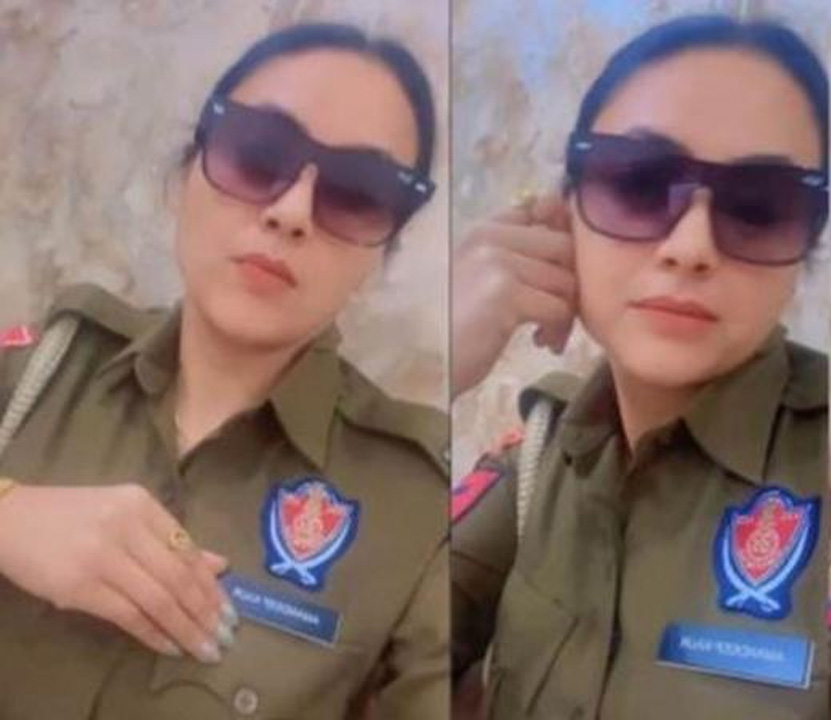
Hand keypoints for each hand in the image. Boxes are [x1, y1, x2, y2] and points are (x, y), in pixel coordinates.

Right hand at [0, 483, 237, 663]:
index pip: (188, 549)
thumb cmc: (72, 517)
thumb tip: (219, 565)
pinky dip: (153, 634)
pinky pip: (128, 614)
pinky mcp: (79, 585)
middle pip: (179, 576)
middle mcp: (127, 525)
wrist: (9, 519)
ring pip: (159, 598)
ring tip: (206, 648)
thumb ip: (171, 539)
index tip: (229, 610)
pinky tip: (170, 647)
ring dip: (187, 628)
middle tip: (226, 636)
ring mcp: (103, 555)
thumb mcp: (126, 516)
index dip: (211, 584)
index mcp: (142, 504)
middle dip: (206, 611)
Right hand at [452, 193, 576, 397]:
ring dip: (565, 314)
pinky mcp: (506, 294)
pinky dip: (557, 330)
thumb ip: (513, 258)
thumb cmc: (446, 326)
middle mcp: (491, 237)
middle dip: (570, 285)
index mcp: (483, 230)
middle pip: (564, 247)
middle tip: (558, 317)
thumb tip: (564, 243)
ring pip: (566, 280)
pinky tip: (538, 342)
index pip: (543, 209)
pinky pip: (558, 307)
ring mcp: (497, 262)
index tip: (557, 276)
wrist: (416, 357)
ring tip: (547, 336)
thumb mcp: (479, 281)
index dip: (562, 242)